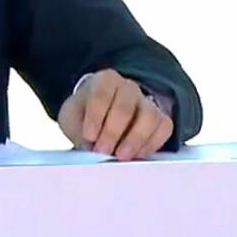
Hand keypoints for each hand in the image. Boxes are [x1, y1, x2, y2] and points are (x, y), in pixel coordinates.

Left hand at [57, 69, 172, 160]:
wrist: (99, 117)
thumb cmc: (84, 116)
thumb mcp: (72, 119)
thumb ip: (78, 131)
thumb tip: (90, 150)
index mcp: (104, 81)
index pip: (101, 94)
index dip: (96, 116)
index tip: (89, 136)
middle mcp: (128, 87)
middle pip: (125, 106)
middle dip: (113, 131)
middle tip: (103, 150)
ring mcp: (146, 102)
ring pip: (149, 116)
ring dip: (135, 139)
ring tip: (121, 155)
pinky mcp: (160, 118)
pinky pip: (164, 128)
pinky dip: (152, 143)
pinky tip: (137, 155)